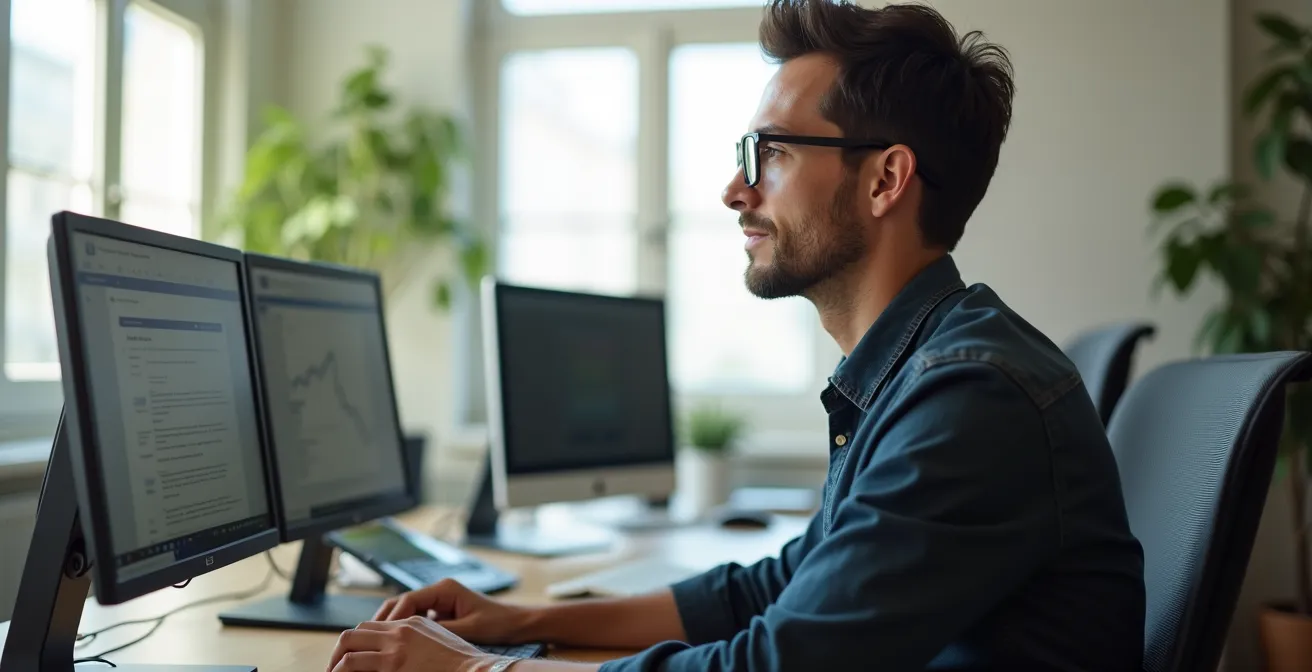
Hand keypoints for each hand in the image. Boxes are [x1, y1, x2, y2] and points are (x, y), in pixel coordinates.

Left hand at [326, 616, 491, 671]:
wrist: (478, 671)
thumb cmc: (466, 665)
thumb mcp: (442, 643)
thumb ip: (422, 641)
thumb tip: (407, 656)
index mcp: (414, 622)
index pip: (374, 626)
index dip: (357, 642)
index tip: (351, 657)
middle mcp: (401, 630)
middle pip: (356, 632)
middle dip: (339, 650)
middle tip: (334, 668)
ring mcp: (395, 647)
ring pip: (348, 646)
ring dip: (335, 663)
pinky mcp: (392, 665)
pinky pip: (354, 665)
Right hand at [374, 578, 532, 644]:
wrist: (517, 623)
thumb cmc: (498, 623)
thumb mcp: (469, 628)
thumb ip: (442, 631)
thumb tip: (415, 637)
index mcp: (445, 589)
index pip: (409, 599)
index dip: (393, 617)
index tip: (381, 633)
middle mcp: (440, 591)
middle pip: (402, 602)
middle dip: (385, 619)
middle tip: (368, 636)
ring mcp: (440, 600)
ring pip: (407, 611)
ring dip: (393, 625)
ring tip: (377, 641)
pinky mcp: (442, 611)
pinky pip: (417, 619)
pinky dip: (405, 629)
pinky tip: (396, 644)